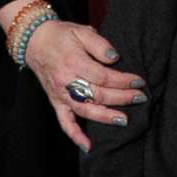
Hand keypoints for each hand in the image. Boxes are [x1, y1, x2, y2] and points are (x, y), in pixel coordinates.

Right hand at [24, 19, 145, 149]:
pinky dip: (75, 136)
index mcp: (74, 63)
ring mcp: (61, 94)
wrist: (36, 42)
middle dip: (121, 98)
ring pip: (84, 111)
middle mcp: (67, 81)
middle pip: (97, 94)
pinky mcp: (56, 102)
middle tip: (140, 98)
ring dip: (105, 117)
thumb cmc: (62, 35)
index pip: (103, 77)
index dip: (123, 81)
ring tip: (124, 120)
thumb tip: (115, 58)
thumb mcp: (82, 31)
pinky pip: (64, 123)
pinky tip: (88, 146)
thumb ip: (100, 44)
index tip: (139, 81)